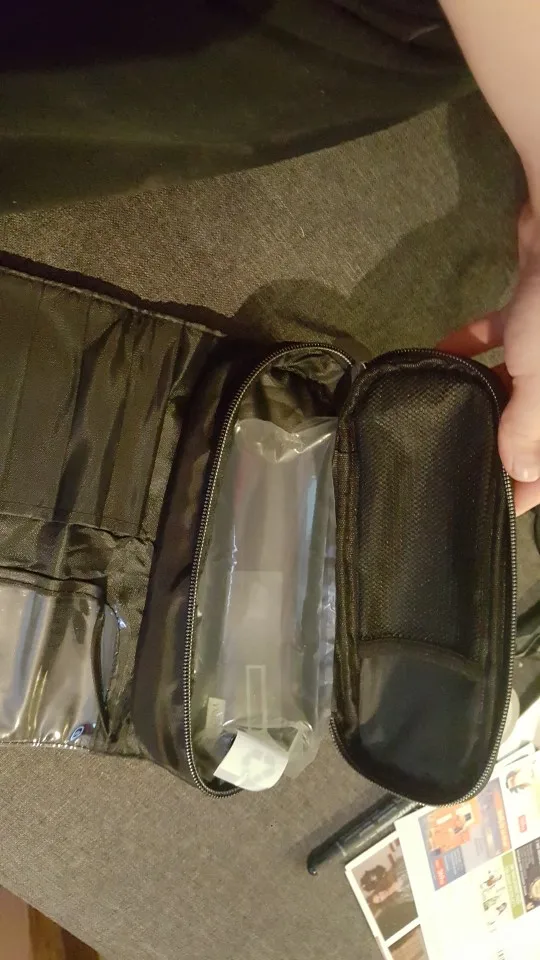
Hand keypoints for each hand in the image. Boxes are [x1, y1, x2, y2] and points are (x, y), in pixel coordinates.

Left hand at [439, 204, 539, 515]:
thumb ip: (526, 426)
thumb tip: (518, 472)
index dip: (531, 486)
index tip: (497, 506)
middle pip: (534, 419)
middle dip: (499, 437)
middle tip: (456, 457)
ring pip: (517, 382)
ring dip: (480, 390)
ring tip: (439, 409)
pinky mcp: (534, 311)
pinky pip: (503, 339)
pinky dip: (474, 345)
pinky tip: (440, 351)